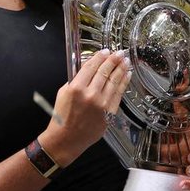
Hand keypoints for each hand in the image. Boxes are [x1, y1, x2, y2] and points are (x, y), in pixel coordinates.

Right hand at [39, 49, 130, 165]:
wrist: (67, 138)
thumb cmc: (62, 116)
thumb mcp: (64, 92)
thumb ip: (76, 78)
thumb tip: (89, 65)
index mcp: (76, 88)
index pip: (91, 67)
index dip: (100, 57)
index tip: (105, 51)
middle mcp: (90, 94)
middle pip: (104, 72)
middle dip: (113, 60)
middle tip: (119, 52)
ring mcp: (102, 104)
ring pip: (114, 81)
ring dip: (121, 68)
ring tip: (125, 60)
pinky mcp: (110, 112)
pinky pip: (119, 93)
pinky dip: (124, 82)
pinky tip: (127, 74)